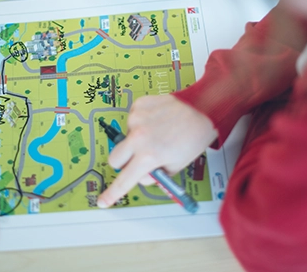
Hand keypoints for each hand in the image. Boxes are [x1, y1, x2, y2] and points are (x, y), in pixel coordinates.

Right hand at [98, 95, 216, 207]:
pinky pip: (131, 119)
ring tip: (157, 133)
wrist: (203, 107)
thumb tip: (142, 176)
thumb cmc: (194, 136)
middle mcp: (138, 137)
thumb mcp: (177, 165)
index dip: (112, 193)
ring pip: (125, 138)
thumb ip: (156, 175)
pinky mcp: (138, 105)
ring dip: (136, 140)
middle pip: (115, 159)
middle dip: (124, 163)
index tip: (103, 201)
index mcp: (149, 156)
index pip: (124, 181)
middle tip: (141, 159)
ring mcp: (136, 119)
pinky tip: (156, 121)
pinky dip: (140, 123)